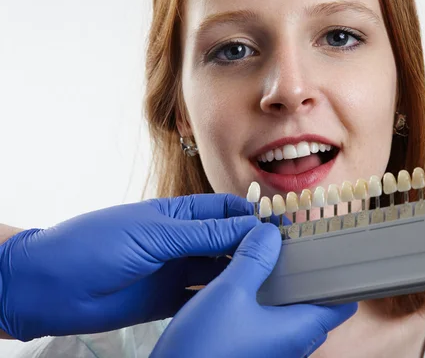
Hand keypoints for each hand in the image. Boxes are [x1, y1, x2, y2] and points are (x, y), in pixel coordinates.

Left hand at [0, 193, 263, 340]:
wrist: (51, 287)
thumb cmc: (96, 245)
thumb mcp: (154, 233)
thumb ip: (203, 234)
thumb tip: (250, 227)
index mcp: (176, 215)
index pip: (224, 210)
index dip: (251, 216)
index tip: (281, 226)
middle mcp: (180, 241)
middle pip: (226, 241)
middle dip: (253, 246)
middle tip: (287, 256)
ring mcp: (175, 271)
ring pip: (218, 270)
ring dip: (242, 273)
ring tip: (274, 279)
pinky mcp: (168, 299)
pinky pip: (202, 297)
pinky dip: (222, 298)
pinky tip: (244, 301)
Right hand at [151, 223, 357, 357]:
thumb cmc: (204, 348)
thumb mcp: (228, 293)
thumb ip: (253, 260)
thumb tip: (270, 233)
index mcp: (299, 330)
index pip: (342, 303)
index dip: (341, 276)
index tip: (331, 250)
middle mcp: (293, 345)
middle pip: (315, 305)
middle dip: (305, 275)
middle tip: (291, 245)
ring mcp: (274, 351)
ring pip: (290, 313)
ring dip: (281, 287)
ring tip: (266, 257)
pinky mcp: (254, 352)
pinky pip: (270, 323)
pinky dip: (265, 301)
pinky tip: (245, 283)